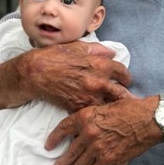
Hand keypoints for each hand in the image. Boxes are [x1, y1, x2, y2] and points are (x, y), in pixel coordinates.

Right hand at [0, 41, 131, 111]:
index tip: (126, 80)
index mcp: (100, 65)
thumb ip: (98, 50)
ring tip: (118, 111)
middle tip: (129, 100)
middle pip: (121, 93)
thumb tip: (112, 53)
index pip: (123, 72)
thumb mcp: (78, 47)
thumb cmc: (55, 56)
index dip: (126, 77)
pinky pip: (92, 114)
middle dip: (126, 96)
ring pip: (109, 106)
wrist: (35, 73)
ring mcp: (89, 97)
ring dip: (113, 107)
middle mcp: (98, 82)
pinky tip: (99, 117)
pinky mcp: (78, 108)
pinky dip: (96, 115)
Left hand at [45, 96, 159, 164]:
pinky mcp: (109, 159)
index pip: (63, 128)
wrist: (148, 119)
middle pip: (69, 151)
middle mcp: (88, 132)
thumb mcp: (106, 104)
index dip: (54, 138)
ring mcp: (98, 147)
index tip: (48, 146)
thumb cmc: (130, 108)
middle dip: (60, 163)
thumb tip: (83, 119)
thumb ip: (93, 113)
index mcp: (86, 115)